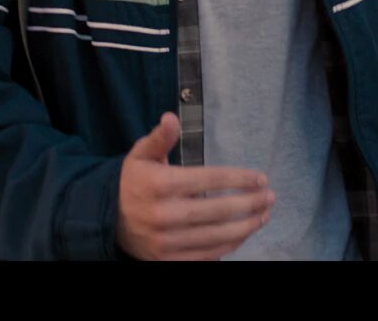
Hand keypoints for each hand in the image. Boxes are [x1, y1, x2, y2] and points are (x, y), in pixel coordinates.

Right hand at [115, 113, 273, 260]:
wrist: (106, 220)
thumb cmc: (133, 183)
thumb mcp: (141, 155)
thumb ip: (160, 138)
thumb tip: (171, 117)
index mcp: (160, 185)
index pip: (209, 180)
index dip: (239, 179)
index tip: (261, 178)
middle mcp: (163, 215)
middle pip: (217, 210)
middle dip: (250, 203)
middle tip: (270, 197)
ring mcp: (165, 241)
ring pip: (215, 235)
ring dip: (246, 226)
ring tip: (264, 215)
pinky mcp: (167, 260)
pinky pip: (205, 255)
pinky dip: (228, 246)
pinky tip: (243, 233)